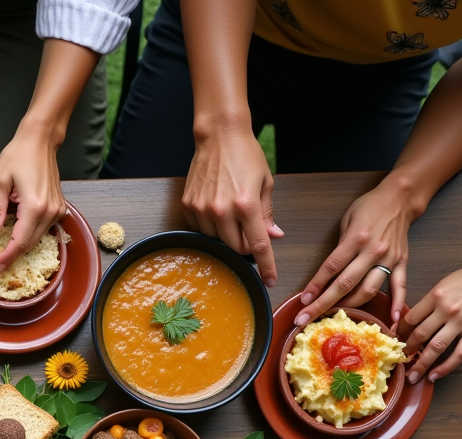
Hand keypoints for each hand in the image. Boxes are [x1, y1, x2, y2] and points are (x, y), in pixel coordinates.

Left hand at [0, 123, 66, 269]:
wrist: (40, 140)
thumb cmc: (20, 154)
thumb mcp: (0, 180)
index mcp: (34, 207)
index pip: (20, 242)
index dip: (8, 257)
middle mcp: (50, 211)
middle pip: (30, 244)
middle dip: (14, 255)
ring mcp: (57, 210)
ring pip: (38, 238)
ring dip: (23, 245)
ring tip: (6, 250)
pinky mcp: (59, 207)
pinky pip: (45, 228)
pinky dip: (31, 234)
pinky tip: (19, 233)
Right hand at [183, 128, 282, 287]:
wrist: (218, 135)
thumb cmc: (245, 155)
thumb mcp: (265, 184)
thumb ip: (267, 215)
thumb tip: (273, 237)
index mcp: (246, 205)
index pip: (258, 246)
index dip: (266, 266)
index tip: (270, 280)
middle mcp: (222, 210)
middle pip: (236, 248)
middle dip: (245, 246)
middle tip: (249, 231)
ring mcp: (202, 209)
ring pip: (217, 241)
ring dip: (227, 235)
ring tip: (231, 214)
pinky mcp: (189, 205)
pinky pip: (201, 228)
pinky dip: (211, 226)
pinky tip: (216, 209)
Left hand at [296, 183, 413, 326]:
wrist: (399, 199)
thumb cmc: (368, 207)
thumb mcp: (347, 221)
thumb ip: (339, 247)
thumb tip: (327, 275)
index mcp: (356, 238)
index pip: (332, 267)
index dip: (316, 285)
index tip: (304, 301)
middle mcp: (372, 251)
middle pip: (346, 284)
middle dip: (324, 303)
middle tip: (306, 318)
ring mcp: (389, 258)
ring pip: (369, 290)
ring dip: (350, 306)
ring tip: (333, 316)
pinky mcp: (402, 262)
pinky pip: (399, 286)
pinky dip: (397, 303)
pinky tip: (392, 320)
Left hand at [394, 259, 461, 382]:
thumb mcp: (443, 284)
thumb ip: (428, 303)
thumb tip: (411, 321)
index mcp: (436, 296)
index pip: (410, 318)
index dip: (399, 332)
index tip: (393, 341)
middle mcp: (447, 310)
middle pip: (420, 334)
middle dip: (407, 350)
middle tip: (399, 361)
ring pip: (436, 347)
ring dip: (422, 364)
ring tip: (412, 376)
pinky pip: (459, 354)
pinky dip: (446, 367)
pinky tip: (435, 375)